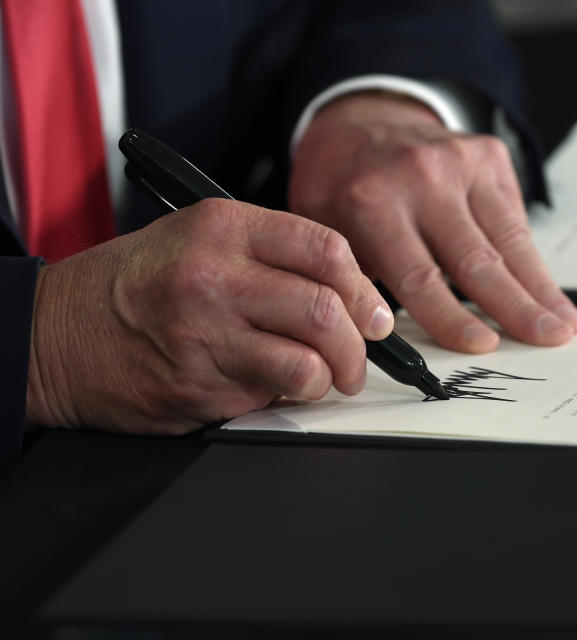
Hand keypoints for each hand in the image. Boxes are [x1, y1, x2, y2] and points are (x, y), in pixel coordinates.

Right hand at [26, 199, 392, 434]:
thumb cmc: (137, 285)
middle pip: (327, 311)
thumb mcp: (200, 239)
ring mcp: (201, 334)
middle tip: (358, 361)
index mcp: (223, 227)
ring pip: (306, 364)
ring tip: (319, 380)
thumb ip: (273, 258)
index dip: (364, 289)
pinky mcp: (192, 386)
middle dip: (359, 347)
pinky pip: (266, 397)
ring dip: (327, 381)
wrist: (55, 331)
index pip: (326, 250)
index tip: (375, 314)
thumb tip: (352, 296)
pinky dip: (280, 398)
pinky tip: (264, 386)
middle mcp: (214, 275)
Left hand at [288, 91, 576, 353]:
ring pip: (510, 240)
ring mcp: (461, 163)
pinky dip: (532, 259)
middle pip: (477, 260)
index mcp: (373, 203)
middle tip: (548, 340)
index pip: (420, 276)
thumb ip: (354, 281)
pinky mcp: (489, 157)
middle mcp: (422, 179)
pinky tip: (548, 292)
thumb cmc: (342, 185)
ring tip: (565, 325)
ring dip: (540, 288)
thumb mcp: (325, 231)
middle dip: (518, 308)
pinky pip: (516, 218)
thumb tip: (387, 339)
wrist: (360, 120)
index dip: (454, 318)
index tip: (483, 348)